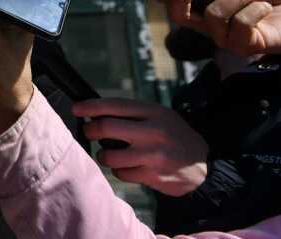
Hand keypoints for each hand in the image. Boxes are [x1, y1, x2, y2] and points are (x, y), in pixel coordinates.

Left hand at [71, 98, 208, 195]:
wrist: (204, 166)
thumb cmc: (174, 136)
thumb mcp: (160, 116)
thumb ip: (132, 114)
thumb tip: (95, 113)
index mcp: (153, 112)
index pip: (115, 105)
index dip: (91, 106)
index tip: (76, 108)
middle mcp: (153, 131)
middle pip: (107, 128)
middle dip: (91, 130)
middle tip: (89, 131)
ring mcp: (153, 155)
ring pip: (109, 155)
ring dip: (104, 155)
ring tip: (112, 154)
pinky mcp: (153, 176)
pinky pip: (121, 173)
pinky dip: (119, 171)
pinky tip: (129, 167)